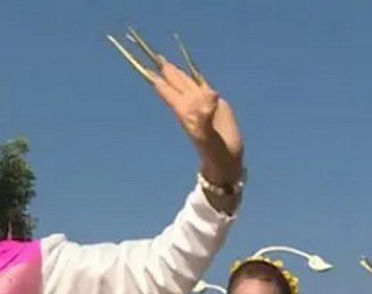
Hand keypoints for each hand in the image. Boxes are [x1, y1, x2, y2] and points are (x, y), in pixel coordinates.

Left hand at [153, 60, 242, 186]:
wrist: (225, 160)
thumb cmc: (214, 153)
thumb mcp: (208, 137)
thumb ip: (206, 117)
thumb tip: (210, 93)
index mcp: (184, 110)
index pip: (167, 89)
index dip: (157, 77)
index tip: (146, 65)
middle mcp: (190, 104)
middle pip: (174, 82)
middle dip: (163, 70)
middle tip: (152, 55)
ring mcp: (202, 102)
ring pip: (186, 82)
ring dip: (176, 72)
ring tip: (164, 62)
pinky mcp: (215, 103)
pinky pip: (203, 85)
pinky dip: (197, 76)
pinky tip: (192, 70)